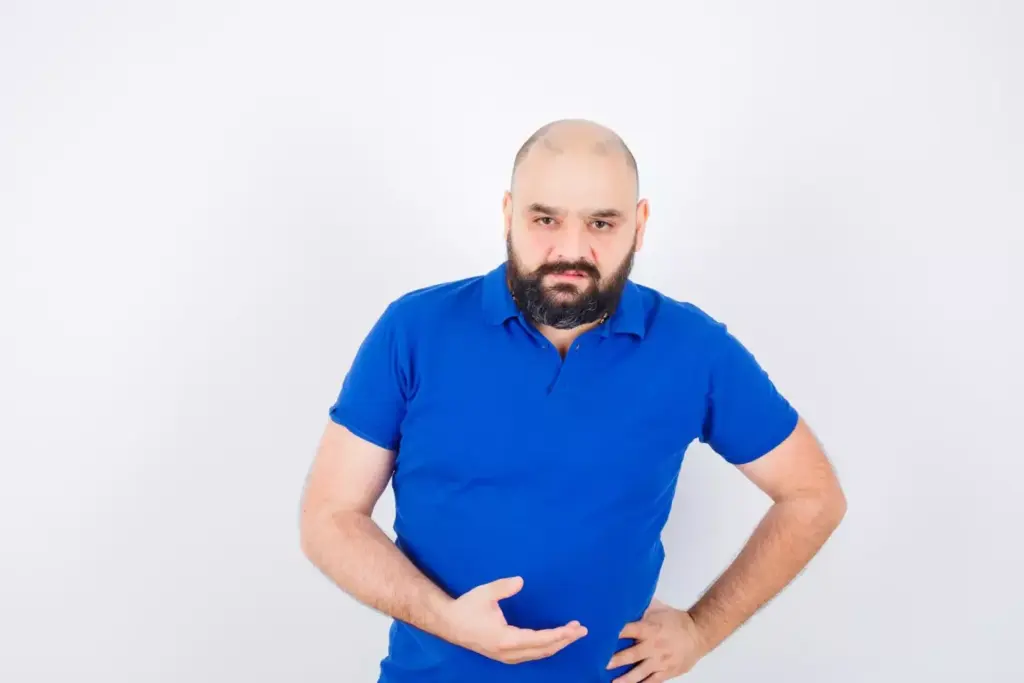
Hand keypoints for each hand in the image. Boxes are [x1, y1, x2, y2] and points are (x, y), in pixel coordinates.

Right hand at [443, 575, 587, 663]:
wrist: (449, 624)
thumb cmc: (467, 607)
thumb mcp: (484, 593)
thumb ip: (503, 587)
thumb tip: (521, 581)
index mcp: (505, 639)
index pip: (539, 639)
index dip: (559, 634)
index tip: (575, 628)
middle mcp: (509, 652)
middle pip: (544, 650)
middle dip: (564, 640)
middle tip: (582, 629)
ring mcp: (507, 657)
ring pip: (539, 654)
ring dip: (557, 644)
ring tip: (573, 632)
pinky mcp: (506, 656)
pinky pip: (532, 654)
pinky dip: (547, 647)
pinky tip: (555, 640)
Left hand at [606, 598, 707, 681]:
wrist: (699, 634)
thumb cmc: (676, 620)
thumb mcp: (658, 609)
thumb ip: (641, 608)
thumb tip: (624, 600)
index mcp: (650, 628)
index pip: (628, 630)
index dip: (614, 633)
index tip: (600, 637)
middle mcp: (653, 646)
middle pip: (631, 654)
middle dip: (615, 660)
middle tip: (601, 663)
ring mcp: (660, 661)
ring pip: (639, 672)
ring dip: (625, 678)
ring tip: (611, 682)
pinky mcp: (666, 672)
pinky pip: (651, 681)